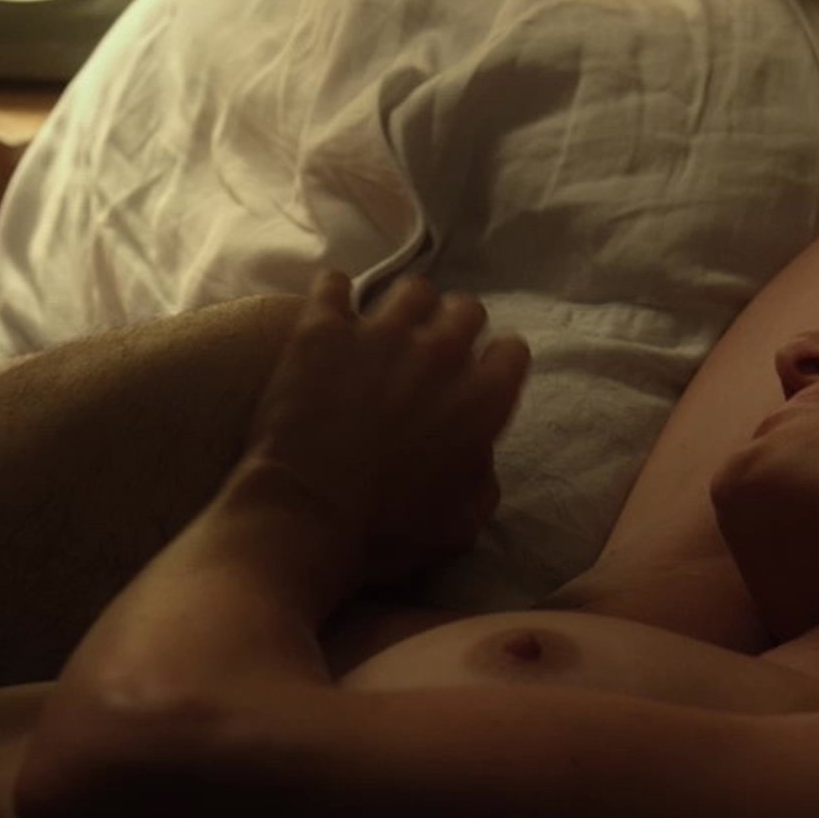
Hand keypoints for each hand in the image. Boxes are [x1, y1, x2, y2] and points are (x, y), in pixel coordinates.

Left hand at [239, 272, 530, 582]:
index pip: (513, 351)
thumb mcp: (461, 524)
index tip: (477, 381)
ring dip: (403, 310)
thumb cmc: (386, 532)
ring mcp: (381, 332)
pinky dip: (334, 297)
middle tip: (430, 357)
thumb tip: (478, 453)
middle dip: (453, 329)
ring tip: (384, 333)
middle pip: (466, 309)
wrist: (305, 516)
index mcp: (484, 398)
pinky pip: (334, 285)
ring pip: (411, 290)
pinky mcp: (324, 328)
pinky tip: (331, 316)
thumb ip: (483, 478)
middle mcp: (442, 351)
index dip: (495, 366)